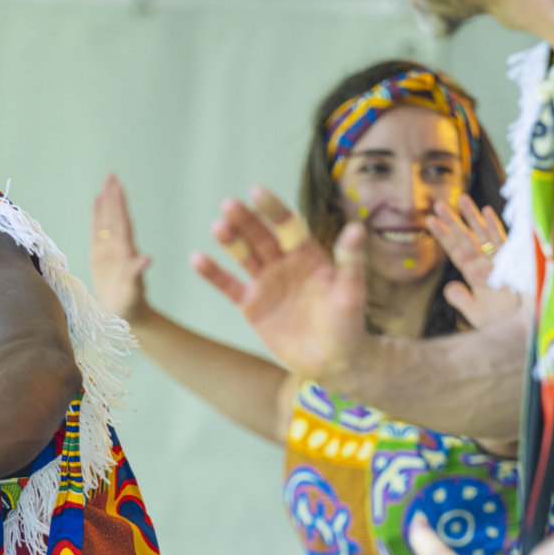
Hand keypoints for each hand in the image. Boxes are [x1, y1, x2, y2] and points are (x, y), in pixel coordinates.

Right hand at [90, 174, 153, 322]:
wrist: (127, 315)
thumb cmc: (130, 306)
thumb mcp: (133, 290)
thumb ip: (137, 273)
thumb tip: (148, 258)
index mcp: (127, 252)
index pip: (122, 223)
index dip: (119, 205)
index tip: (117, 186)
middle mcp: (119, 247)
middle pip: (115, 217)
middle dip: (114, 196)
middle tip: (112, 175)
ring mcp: (110, 250)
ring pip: (107, 220)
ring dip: (107, 202)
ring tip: (106, 183)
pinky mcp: (100, 256)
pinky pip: (98, 231)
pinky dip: (97, 215)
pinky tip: (97, 201)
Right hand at [192, 189, 368, 381]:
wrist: (333, 363)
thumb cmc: (349, 326)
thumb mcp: (351, 292)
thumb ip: (350, 261)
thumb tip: (356, 228)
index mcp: (308, 254)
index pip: (288, 225)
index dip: (273, 209)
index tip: (257, 192)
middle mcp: (284, 263)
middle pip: (261, 236)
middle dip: (246, 220)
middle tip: (229, 204)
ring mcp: (266, 283)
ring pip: (244, 256)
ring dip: (230, 241)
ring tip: (217, 227)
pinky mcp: (252, 306)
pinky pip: (229, 286)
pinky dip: (213, 274)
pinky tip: (197, 258)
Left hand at [427, 200, 526, 334]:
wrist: (520, 329)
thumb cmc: (500, 323)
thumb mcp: (475, 313)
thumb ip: (460, 299)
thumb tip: (448, 286)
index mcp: (474, 274)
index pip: (455, 251)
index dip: (443, 236)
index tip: (430, 221)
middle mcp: (485, 264)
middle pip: (465, 238)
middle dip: (452, 221)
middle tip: (438, 204)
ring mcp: (497, 261)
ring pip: (482, 235)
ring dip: (471, 217)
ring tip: (461, 199)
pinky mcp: (511, 263)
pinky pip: (501, 242)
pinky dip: (493, 227)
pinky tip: (486, 211)